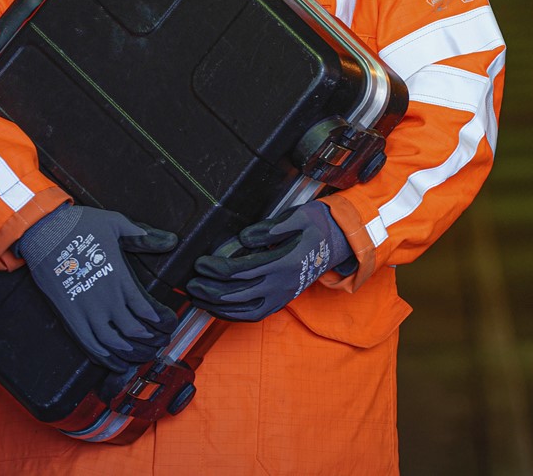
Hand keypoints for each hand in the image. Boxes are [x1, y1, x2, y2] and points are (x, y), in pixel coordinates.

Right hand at [17, 204, 178, 370]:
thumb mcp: (116, 224)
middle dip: (150, 341)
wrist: (42, 232)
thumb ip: (143, 236)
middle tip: (160, 343)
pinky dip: (104, 356)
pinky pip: (88, 343)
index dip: (160, 321)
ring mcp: (85, 310)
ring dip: (130, 353)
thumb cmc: (79, 226)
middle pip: (133, 331)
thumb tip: (172, 241)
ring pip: (112, 342)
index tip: (169, 325)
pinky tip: (114, 361)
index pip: (145, 309)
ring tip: (142, 357)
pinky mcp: (69, 316)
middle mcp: (104, 299)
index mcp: (119, 278)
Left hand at [185, 201, 350, 321]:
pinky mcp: (283, 300)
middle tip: (190, 284)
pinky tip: (219, 309)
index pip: (240, 270)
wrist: (342, 241)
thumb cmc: (318, 225)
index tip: (200, 263)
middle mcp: (282, 284)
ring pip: (244, 309)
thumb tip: (243, 238)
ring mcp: (283, 295)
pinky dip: (234, 315)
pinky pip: (255, 315)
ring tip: (198, 299)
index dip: (216, 269)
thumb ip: (270, 228)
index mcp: (283, 262)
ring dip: (217, 306)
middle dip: (209, 290)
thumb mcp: (300, 216)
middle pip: (237, 293)